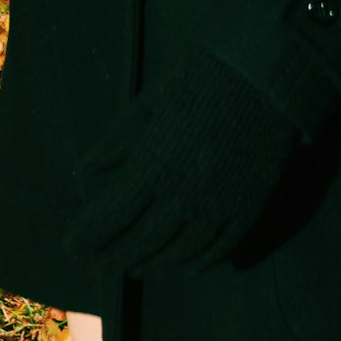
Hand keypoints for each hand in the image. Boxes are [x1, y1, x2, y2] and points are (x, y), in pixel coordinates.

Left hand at [63, 47, 300, 276]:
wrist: (268, 71)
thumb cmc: (202, 75)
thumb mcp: (152, 99)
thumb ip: (119, 138)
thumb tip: (89, 169)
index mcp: (155, 165)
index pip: (112, 216)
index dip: (89, 236)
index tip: (72, 247)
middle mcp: (184, 196)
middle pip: (141, 241)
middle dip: (114, 255)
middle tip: (97, 262)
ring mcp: (219, 207)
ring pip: (178, 253)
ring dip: (151, 265)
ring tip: (134, 268)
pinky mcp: (248, 210)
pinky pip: (217, 251)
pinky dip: (195, 264)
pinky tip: (182, 268)